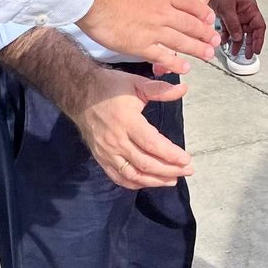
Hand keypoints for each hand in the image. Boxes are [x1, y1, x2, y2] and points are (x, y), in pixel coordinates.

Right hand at [70, 68, 193, 188]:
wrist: (79, 93)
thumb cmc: (110, 87)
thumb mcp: (136, 83)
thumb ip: (160, 90)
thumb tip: (183, 89)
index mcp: (126, 121)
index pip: (151, 143)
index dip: (170, 154)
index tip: (187, 159)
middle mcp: (116, 140)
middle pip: (145, 163)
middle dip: (169, 170)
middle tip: (187, 170)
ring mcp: (107, 152)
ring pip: (133, 174)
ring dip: (155, 180)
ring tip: (173, 180)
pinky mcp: (100, 158)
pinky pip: (118, 177)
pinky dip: (135, 183)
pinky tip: (149, 182)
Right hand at [78, 0, 219, 73]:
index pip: (188, 2)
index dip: (200, 11)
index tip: (209, 18)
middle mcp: (162, 10)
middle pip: (190, 23)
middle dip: (204, 33)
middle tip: (215, 41)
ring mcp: (153, 28)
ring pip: (181, 41)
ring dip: (196, 48)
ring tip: (208, 54)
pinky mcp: (139, 44)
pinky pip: (162, 56)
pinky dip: (174, 63)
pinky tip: (183, 68)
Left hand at [214, 0, 264, 59]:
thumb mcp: (228, 7)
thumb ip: (233, 23)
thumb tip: (238, 38)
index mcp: (250, 8)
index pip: (259, 26)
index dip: (259, 39)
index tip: (256, 50)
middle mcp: (245, 13)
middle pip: (251, 32)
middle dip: (249, 44)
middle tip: (247, 55)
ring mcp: (237, 15)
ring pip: (240, 33)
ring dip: (237, 43)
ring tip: (234, 53)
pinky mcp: (227, 17)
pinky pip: (230, 30)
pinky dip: (227, 37)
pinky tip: (224, 42)